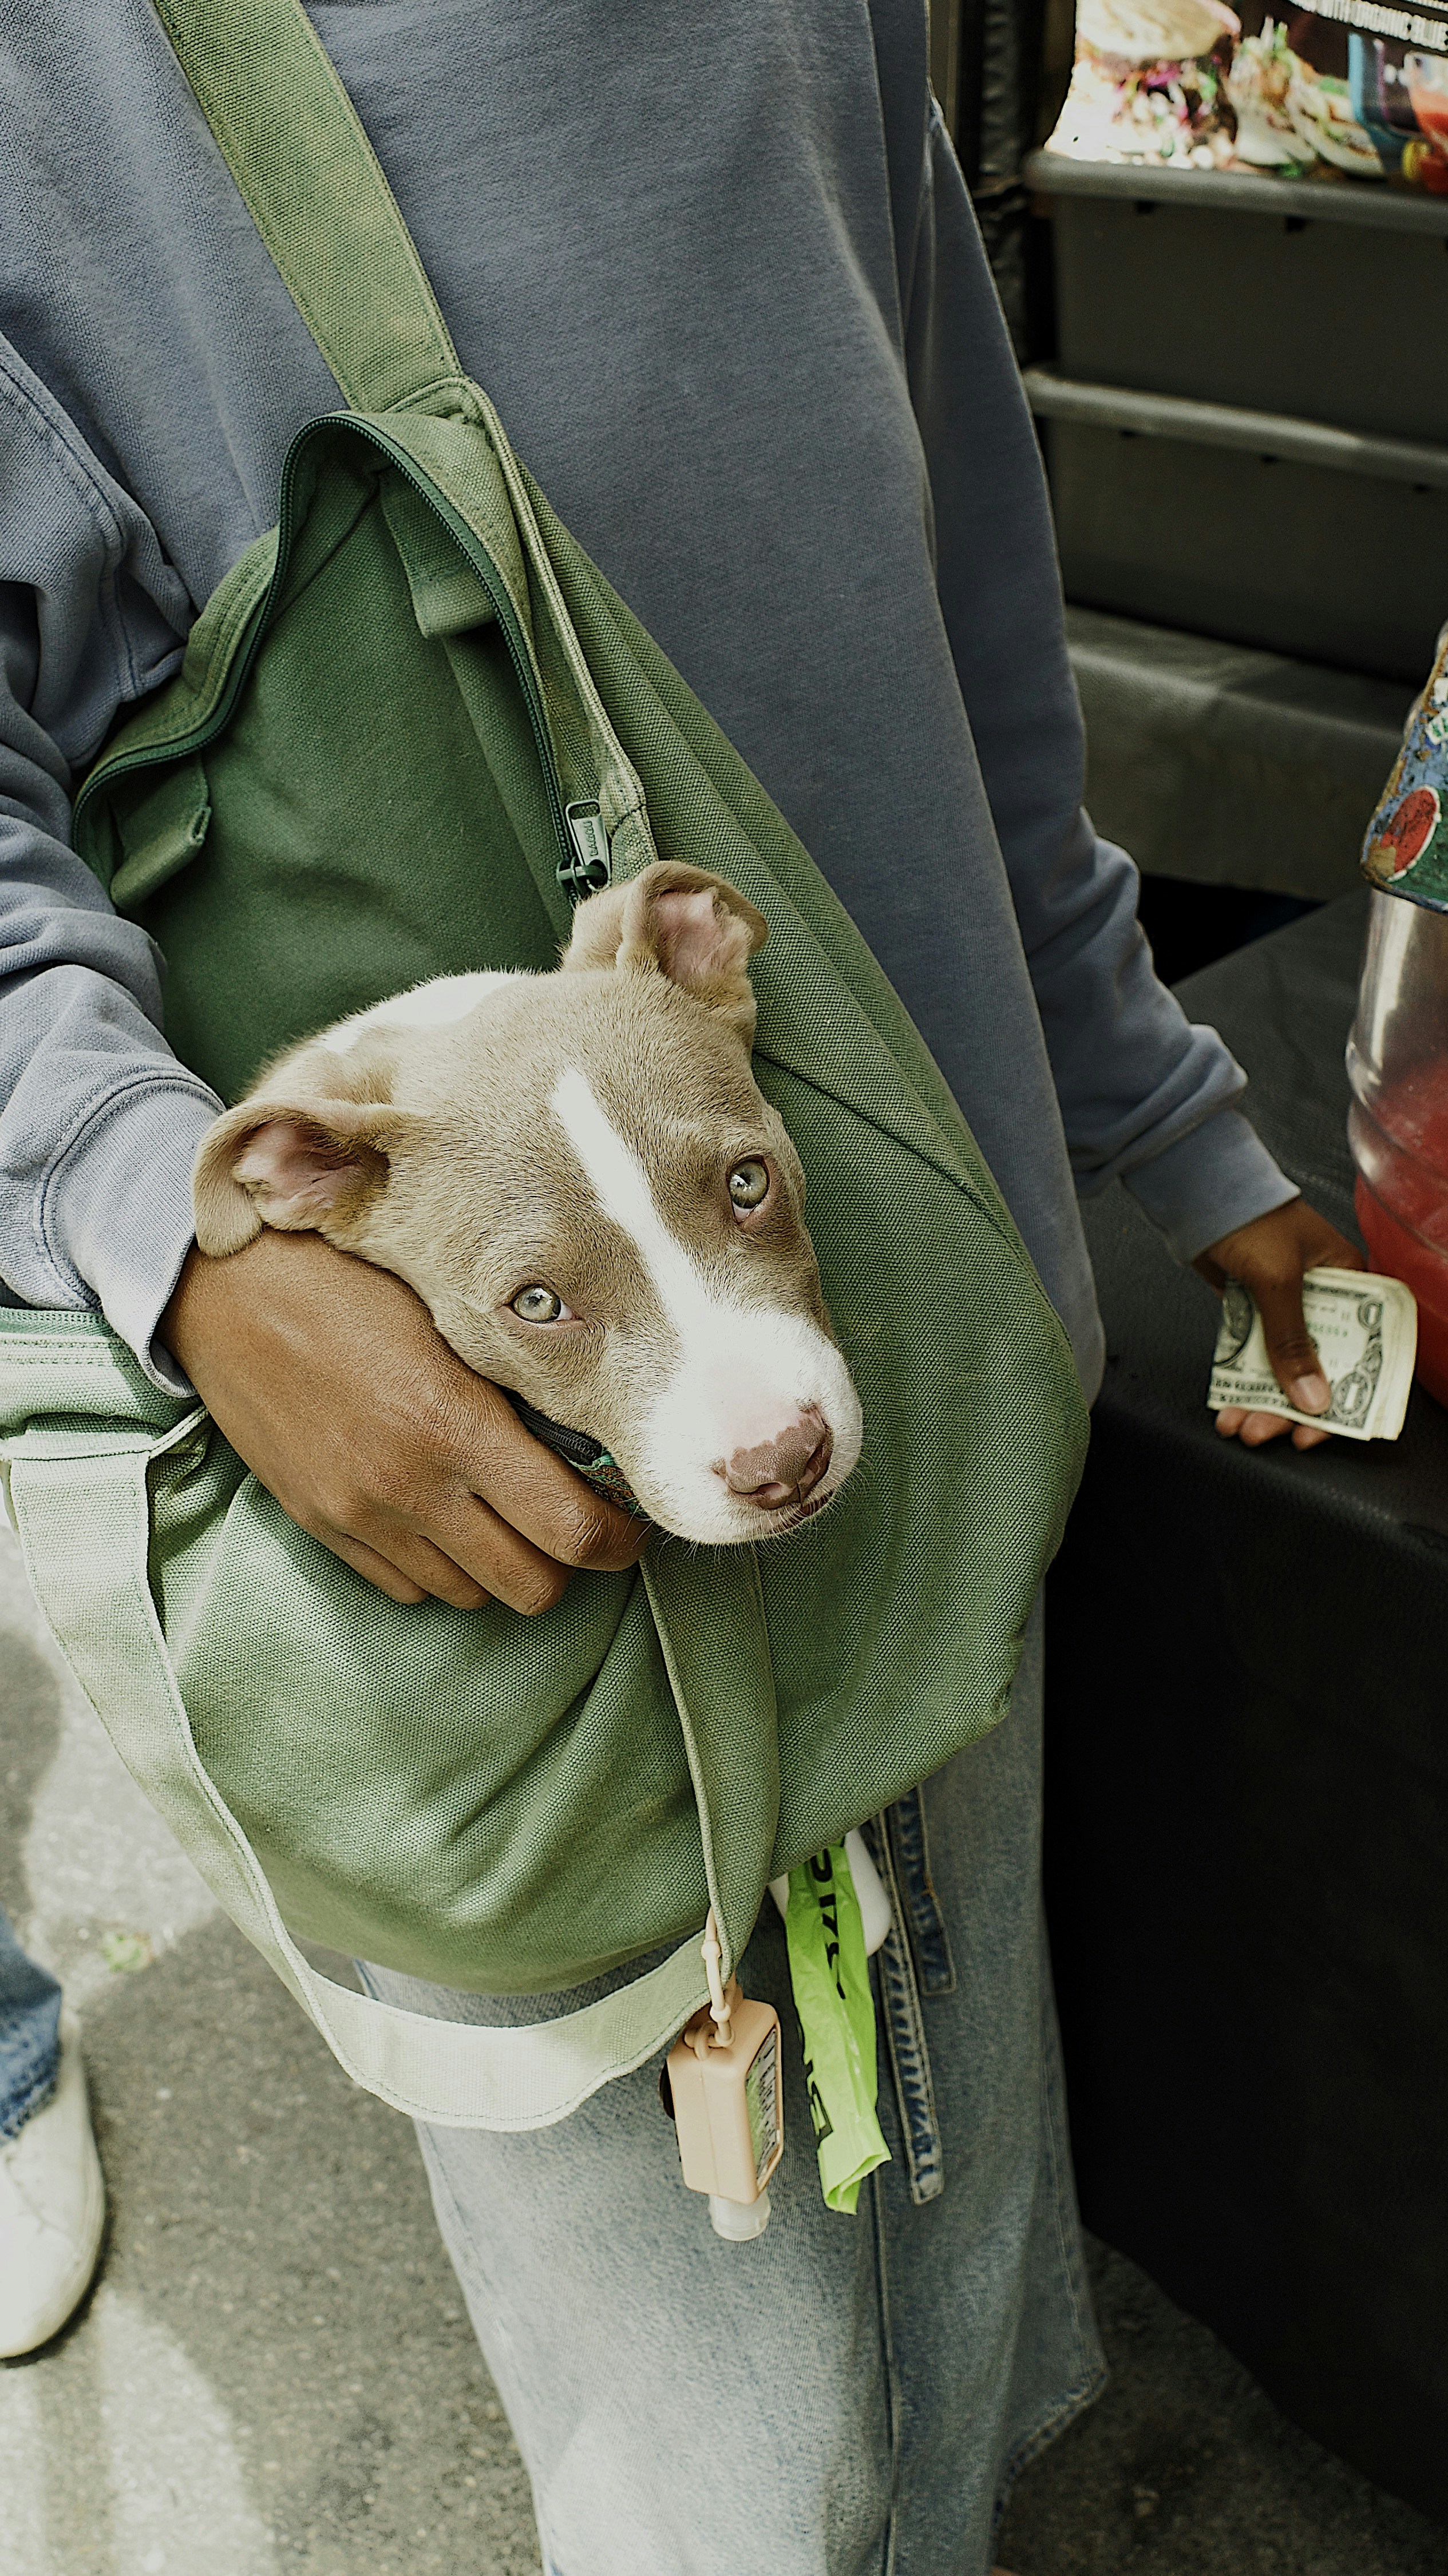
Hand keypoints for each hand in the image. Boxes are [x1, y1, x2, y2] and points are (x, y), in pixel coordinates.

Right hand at [161, 1230, 648, 1611]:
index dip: (618, 1540)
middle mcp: (412, 1486)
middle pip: (532, 1587)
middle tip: (575, 1523)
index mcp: (457, 1426)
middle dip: (567, 1564)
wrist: (229, 1291)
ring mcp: (363, 1515)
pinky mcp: (323, 1526)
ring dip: (501, 1566)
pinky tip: (444, 1517)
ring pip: (470, 1595)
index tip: (629, 1522)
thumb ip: (516, 1384)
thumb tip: (593, 1438)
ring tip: (506, 1517)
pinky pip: (406, 1588)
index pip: (573, 1531)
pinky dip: (439, 1568)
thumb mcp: (452, 1319)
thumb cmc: (352, 1281)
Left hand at [1195, 1199, 1363, 1449]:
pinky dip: (1240, 1383)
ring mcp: (1283, 1307)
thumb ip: (1292, 1341)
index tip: (1325, 1425)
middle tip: (1269, 1432)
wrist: (1198, 1192)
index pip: (1361, 1348)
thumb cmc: (1251, 1218)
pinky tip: (1227, 1406)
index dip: (1348, 1391)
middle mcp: (1321, 1299)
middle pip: (1317, 1368)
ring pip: (1279, 1368)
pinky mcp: (1251, 1311)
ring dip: (1261, 1402)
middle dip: (1290, 1407)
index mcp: (1347, 1281)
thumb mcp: (1277, 1281)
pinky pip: (1251, 1358)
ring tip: (1240, 1427)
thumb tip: (1312, 1400)